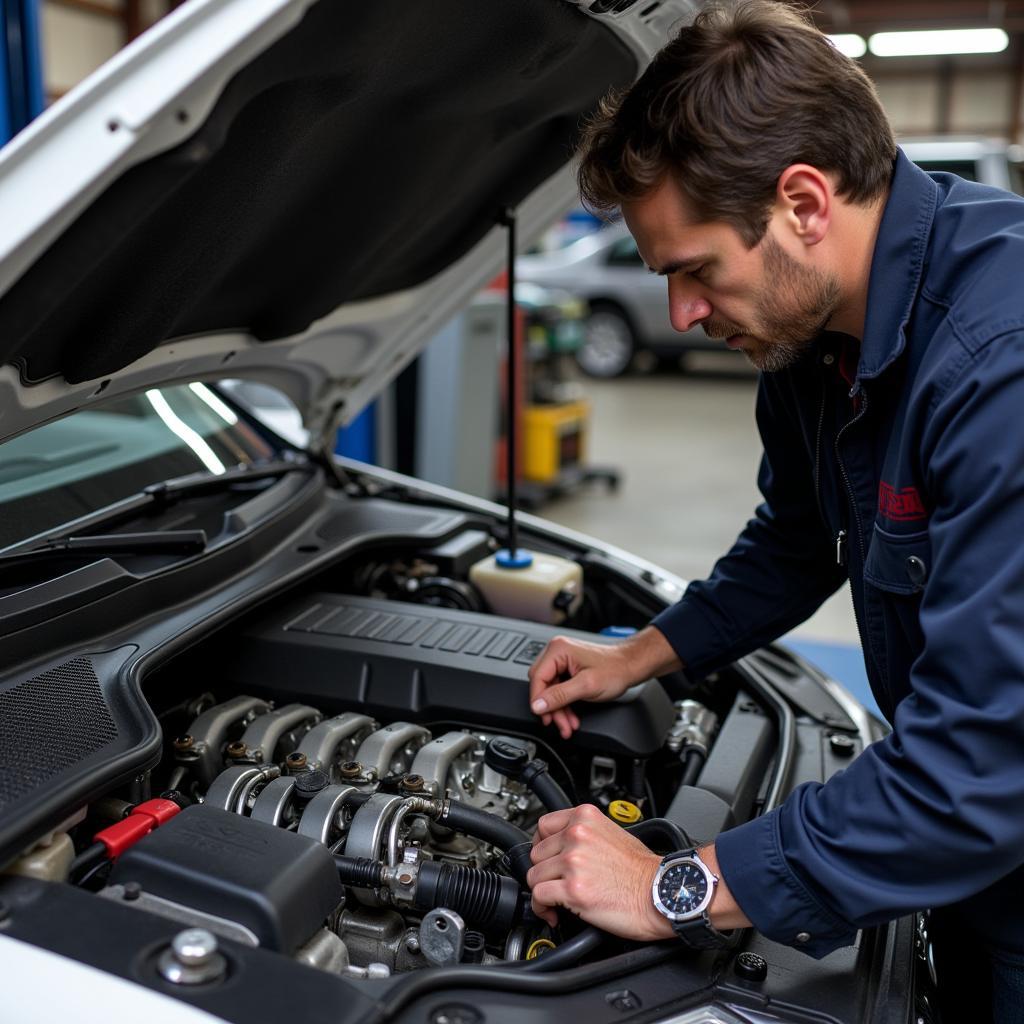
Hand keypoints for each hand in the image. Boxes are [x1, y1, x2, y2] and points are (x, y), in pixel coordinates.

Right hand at [527, 627, 680, 738]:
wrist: (630, 666)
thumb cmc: (615, 670)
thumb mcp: (586, 686)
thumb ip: (560, 695)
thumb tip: (538, 704)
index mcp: (558, 650)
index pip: (537, 677)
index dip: (538, 700)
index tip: (543, 715)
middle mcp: (557, 651)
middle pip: (542, 684)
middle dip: (550, 707)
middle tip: (558, 723)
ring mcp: (563, 659)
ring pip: (550, 689)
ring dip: (558, 709)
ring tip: (567, 725)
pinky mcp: (568, 667)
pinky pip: (558, 688)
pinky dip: (564, 703)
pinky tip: (570, 716)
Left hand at [527, 803, 673, 940]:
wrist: (660, 892)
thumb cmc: (642, 870)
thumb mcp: (613, 833)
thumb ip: (585, 833)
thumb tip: (563, 845)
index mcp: (585, 818)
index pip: (543, 826)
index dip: (542, 846)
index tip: (547, 859)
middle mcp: (577, 835)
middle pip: (536, 853)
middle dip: (545, 871)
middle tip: (557, 883)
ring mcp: (573, 861)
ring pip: (534, 876)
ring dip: (543, 890)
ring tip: (557, 899)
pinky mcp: (573, 889)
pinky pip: (538, 896)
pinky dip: (542, 908)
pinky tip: (554, 911)